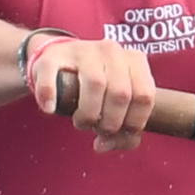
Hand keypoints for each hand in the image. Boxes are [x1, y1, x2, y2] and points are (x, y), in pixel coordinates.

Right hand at [23, 30, 157, 154]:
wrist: (60, 60)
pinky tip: (50, 109)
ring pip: (95, 83)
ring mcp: (82, 50)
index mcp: (134, 60)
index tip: (120, 132)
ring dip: (87, 114)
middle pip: (120, 93)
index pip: (145, 96)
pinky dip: (50, 95)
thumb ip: (121, 130)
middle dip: (110, 122)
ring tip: (81, 122)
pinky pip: (52, 75)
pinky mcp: (53, 55)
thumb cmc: (94, 87)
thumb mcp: (116, 103)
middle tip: (97, 129)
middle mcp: (111, 50)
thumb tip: (103, 145)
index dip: (134, 122)